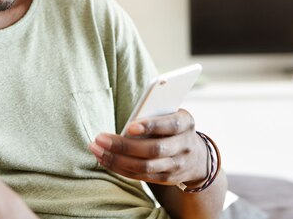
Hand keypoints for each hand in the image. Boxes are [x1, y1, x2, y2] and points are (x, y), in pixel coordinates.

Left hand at [88, 109, 207, 185]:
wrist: (196, 156)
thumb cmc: (172, 126)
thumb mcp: (170, 115)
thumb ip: (154, 116)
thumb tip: (128, 127)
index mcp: (186, 123)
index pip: (170, 125)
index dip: (151, 126)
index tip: (130, 127)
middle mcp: (184, 146)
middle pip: (153, 150)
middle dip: (124, 146)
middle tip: (100, 138)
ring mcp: (177, 165)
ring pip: (145, 166)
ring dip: (116, 159)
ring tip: (96, 149)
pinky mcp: (167, 179)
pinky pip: (141, 176)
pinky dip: (120, 168)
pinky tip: (104, 159)